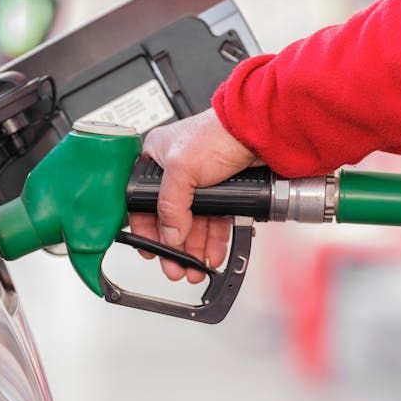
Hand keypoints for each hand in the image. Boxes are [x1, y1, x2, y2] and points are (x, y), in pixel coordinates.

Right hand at [130, 109, 259, 282]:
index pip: (141, 202)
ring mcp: (201, 182)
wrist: (259, 132)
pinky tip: (212, 254)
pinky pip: (215, 221)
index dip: (145, 229)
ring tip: (194, 268)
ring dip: (193, 248)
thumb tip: (169, 234)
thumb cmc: (218, 133)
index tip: (150, 251)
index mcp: (155, 158)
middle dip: (174, 247)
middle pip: (170, 218)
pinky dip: (213, 239)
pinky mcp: (223, 190)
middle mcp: (176, 172)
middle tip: (176, 267)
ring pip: (193, 223)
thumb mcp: (181, 168)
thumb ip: (170, 205)